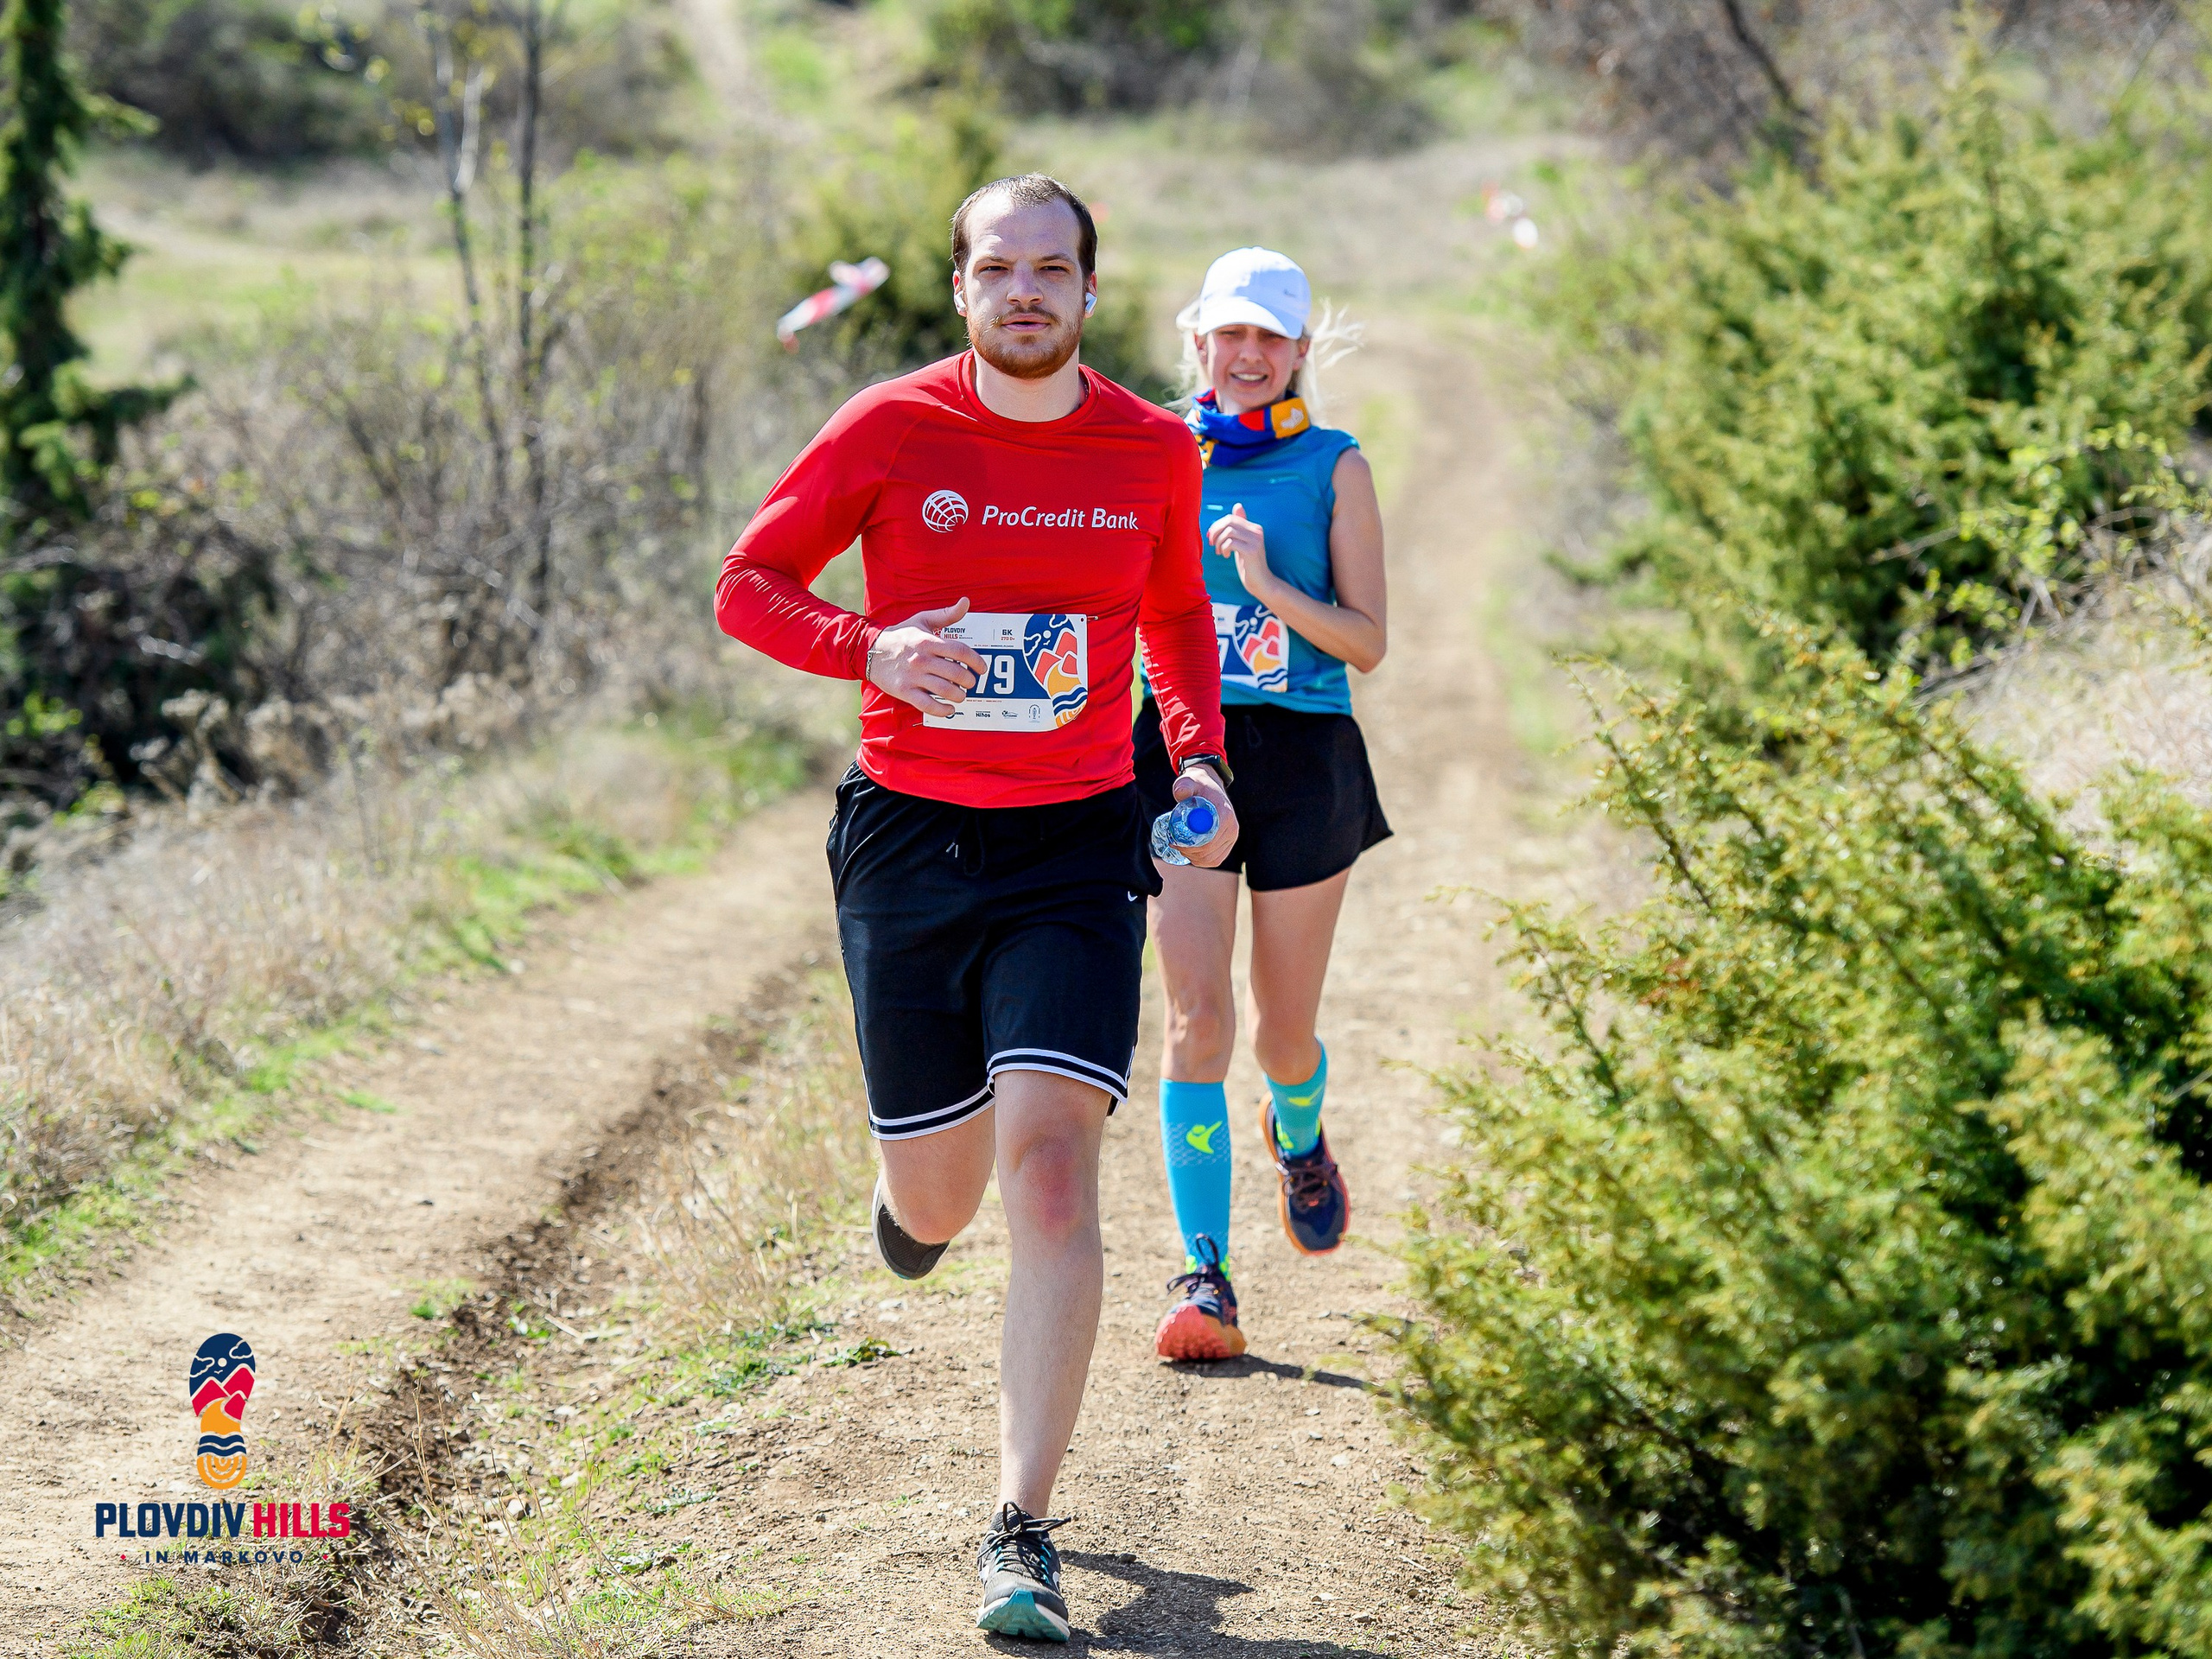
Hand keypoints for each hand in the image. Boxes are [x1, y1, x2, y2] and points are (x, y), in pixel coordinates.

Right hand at [866, 598, 987, 716]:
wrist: (870, 650)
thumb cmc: (901, 635)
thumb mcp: (922, 620)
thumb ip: (946, 614)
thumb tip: (965, 602)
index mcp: (928, 641)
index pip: (960, 651)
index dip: (976, 661)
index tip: (982, 668)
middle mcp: (922, 659)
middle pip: (956, 673)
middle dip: (969, 681)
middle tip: (971, 683)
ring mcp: (913, 677)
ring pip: (945, 690)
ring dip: (959, 695)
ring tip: (961, 694)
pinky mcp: (905, 691)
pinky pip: (928, 705)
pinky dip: (943, 710)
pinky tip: (950, 709)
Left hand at [1169, 763, 1238, 869]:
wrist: (1209, 786)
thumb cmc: (1198, 784)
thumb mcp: (1189, 781)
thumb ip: (1183, 786)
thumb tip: (1180, 793)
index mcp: (1225, 814)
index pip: (1209, 840)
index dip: (1191, 846)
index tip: (1176, 841)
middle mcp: (1232, 828)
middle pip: (1209, 852)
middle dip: (1190, 853)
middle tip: (1175, 845)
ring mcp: (1231, 837)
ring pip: (1212, 859)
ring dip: (1194, 858)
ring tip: (1181, 849)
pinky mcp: (1228, 843)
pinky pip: (1216, 859)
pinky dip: (1202, 861)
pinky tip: (1191, 855)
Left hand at [1206, 503, 1276, 601]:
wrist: (1260, 581)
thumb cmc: (1248, 563)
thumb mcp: (1242, 542)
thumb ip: (1239, 526)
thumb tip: (1238, 505)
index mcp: (1254, 527)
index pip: (1231, 518)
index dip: (1217, 526)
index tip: (1212, 538)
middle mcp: (1257, 531)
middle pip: (1228, 522)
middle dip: (1215, 532)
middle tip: (1212, 544)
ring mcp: (1256, 540)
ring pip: (1228, 532)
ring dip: (1219, 542)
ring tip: (1220, 552)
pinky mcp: (1252, 551)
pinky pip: (1230, 543)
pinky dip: (1224, 549)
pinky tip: (1226, 556)